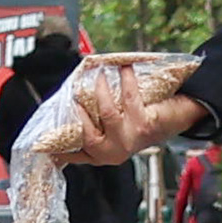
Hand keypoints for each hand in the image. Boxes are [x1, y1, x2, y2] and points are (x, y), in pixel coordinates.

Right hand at [65, 66, 203, 164]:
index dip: (60, 149)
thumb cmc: (141, 121)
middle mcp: (114, 152)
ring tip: (101, 75)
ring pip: (107, 113)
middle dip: (79, 112)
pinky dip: (126, 79)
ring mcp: (129, 140)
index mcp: (103, 154)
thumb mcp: (113, 127)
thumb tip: (70, 101)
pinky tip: (125, 68)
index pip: (76, 154)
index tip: (45, 143)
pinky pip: (129, 98)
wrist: (176, 120)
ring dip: (103, 90)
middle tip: (74, 92)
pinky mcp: (144, 125)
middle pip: (87, 134)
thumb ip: (93, 122)